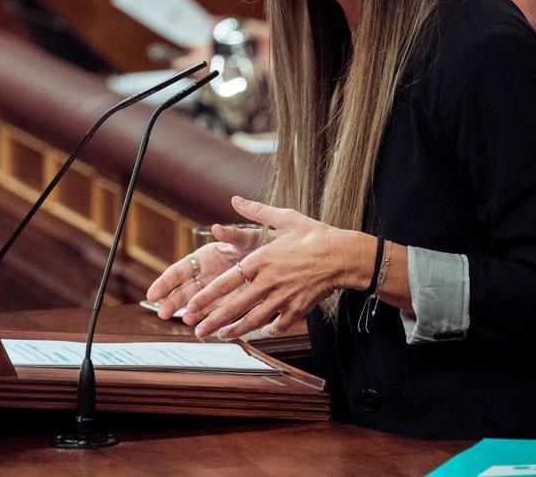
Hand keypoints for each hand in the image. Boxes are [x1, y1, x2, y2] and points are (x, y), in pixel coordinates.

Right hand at [145, 223, 260, 319]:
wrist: (281, 260)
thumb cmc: (262, 244)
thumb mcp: (248, 237)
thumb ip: (233, 235)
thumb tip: (217, 228)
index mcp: (205, 257)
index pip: (179, 270)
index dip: (165, 282)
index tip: (153, 294)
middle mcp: (208, 275)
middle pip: (184, 290)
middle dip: (172, 302)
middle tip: (162, 313)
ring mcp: (217, 290)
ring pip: (197, 304)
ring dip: (190, 313)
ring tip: (186, 320)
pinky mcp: (230, 301)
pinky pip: (215, 312)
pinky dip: (208, 319)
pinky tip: (203, 326)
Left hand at [180, 196, 354, 340]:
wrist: (344, 254)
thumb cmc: (314, 235)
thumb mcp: (285, 218)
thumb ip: (257, 211)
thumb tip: (236, 199)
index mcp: (261, 260)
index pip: (226, 282)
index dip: (206, 297)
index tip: (191, 306)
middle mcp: (268, 281)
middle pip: (235, 306)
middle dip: (213, 321)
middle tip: (198, 331)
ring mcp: (283, 298)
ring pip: (254, 320)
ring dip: (236, 330)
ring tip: (222, 336)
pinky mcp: (298, 309)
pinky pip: (279, 325)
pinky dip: (269, 331)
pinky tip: (262, 332)